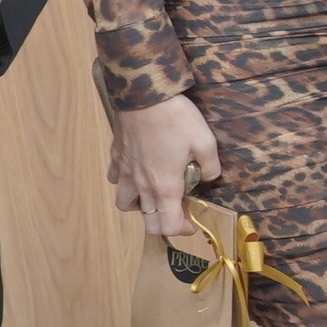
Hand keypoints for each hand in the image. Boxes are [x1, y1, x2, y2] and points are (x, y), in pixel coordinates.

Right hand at [111, 94, 222, 238]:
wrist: (144, 96)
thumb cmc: (177, 120)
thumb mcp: (206, 142)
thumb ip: (211, 166)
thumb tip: (210, 177)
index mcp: (165, 187)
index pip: (168, 225)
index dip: (182, 229)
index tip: (192, 221)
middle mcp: (142, 185)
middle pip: (147, 220)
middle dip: (164, 221)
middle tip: (178, 207)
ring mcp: (125, 172)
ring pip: (125, 204)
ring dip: (141, 206)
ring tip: (156, 193)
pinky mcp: (116, 158)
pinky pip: (116, 180)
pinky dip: (126, 183)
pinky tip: (139, 171)